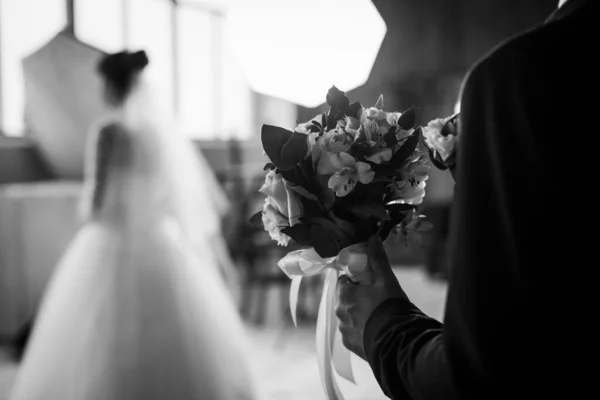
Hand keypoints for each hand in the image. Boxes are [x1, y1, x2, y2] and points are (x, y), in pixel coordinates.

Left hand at [335, 235, 406, 359]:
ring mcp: (343, 331)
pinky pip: (353, 333)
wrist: (396, 341)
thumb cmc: (389, 306)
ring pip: (348, 316)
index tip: (368, 283)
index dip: (355, 281)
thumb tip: (372, 237)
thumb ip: (377, 258)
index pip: (343, 282)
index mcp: (343, 295)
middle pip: (344, 299)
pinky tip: (375, 329)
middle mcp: (338, 312)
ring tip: (377, 315)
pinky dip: (361, 330)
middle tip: (375, 298)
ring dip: (358, 314)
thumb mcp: (385, 279)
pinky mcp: (350, 345)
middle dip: (356, 297)